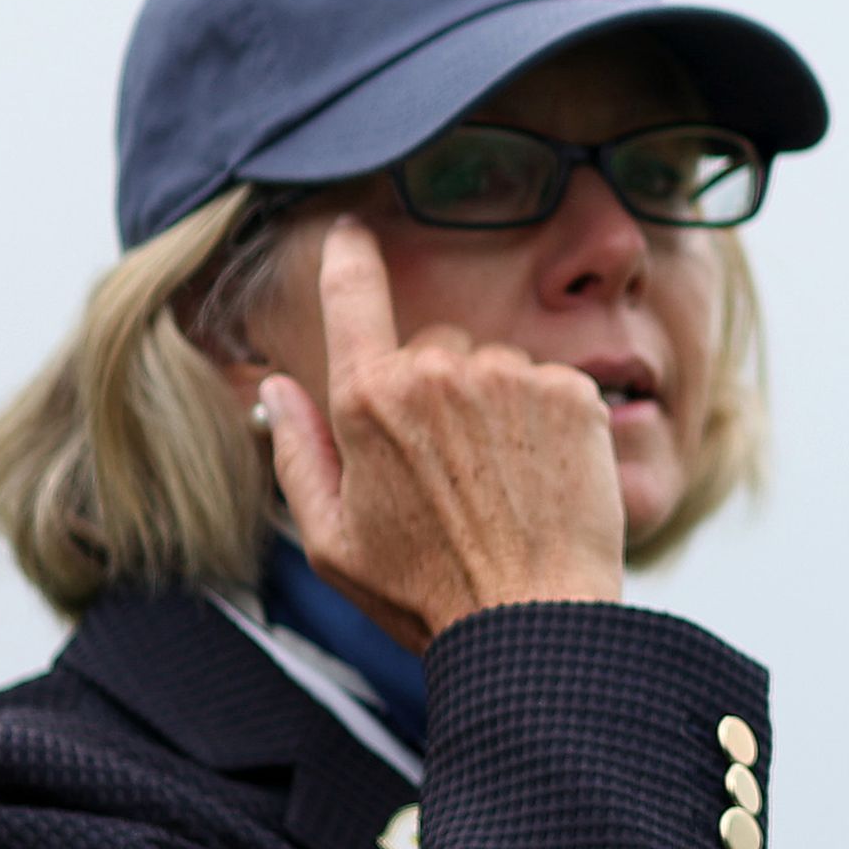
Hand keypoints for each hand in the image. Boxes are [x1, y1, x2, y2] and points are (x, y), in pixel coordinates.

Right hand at [259, 214, 626, 649]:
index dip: (348, 257)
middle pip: (433, 347)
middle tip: (446, 473)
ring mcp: (513, 378)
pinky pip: (552, 383)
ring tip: (498, 486)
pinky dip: (549, 419)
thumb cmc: (423, 590)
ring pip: (496, 367)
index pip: (352, 297)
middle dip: (435, 392)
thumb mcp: (331, 537)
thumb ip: (297, 451)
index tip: (348, 229)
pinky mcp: (575, 392)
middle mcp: (441, 372)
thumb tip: (274, 388)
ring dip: (496, 408)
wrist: (531, 619)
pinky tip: (540, 477)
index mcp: (368, 399)